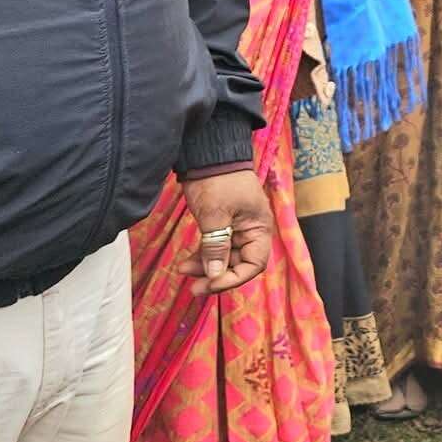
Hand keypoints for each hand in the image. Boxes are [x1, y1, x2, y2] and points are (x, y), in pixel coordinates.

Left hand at [178, 169, 271, 294]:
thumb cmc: (217, 181)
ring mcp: (236, 228)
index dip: (233, 278)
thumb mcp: (215, 215)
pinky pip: (215, 247)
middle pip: (238, 264)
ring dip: (206, 267)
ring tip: (184, 270)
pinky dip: (203, 256)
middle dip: (216, 275)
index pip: (253, 264)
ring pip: (224, 258)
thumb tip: (214, 275)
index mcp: (258, 228)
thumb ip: (216, 247)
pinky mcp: (221, 224)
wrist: (208, 154)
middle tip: (194, 287)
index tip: (210, 283)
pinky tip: (187, 262)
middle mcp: (251, 231)